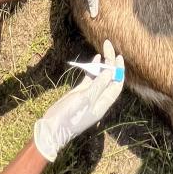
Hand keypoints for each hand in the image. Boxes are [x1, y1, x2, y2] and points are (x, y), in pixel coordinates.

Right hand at [33, 40, 123, 160]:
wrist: (53, 127)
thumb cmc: (70, 115)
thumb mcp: (86, 99)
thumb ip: (99, 85)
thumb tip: (110, 72)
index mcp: (103, 103)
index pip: (116, 84)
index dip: (119, 70)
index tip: (118, 57)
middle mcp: (99, 98)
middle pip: (109, 78)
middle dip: (111, 63)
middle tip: (109, 46)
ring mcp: (89, 95)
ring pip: (100, 76)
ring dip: (103, 64)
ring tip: (104, 49)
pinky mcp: (80, 92)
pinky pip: (90, 78)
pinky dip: (93, 69)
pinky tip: (95, 59)